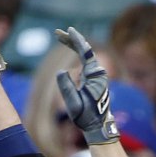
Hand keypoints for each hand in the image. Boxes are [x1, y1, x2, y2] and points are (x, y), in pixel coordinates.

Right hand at [54, 26, 118, 146]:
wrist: (98, 125)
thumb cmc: (86, 116)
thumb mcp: (73, 104)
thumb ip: (66, 87)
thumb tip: (60, 71)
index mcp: (94, 76)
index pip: (85, 52)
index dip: (76, 40)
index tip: (68, 30)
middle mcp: (98, 72)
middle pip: (85, 51)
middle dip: (71, 40)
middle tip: (57, 33)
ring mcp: (97, 75)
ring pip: (85, 55)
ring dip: (73, 46)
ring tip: (60, 38)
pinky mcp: (94, 79)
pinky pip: (85, 62)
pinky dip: (77, 54)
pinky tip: (71, 49)